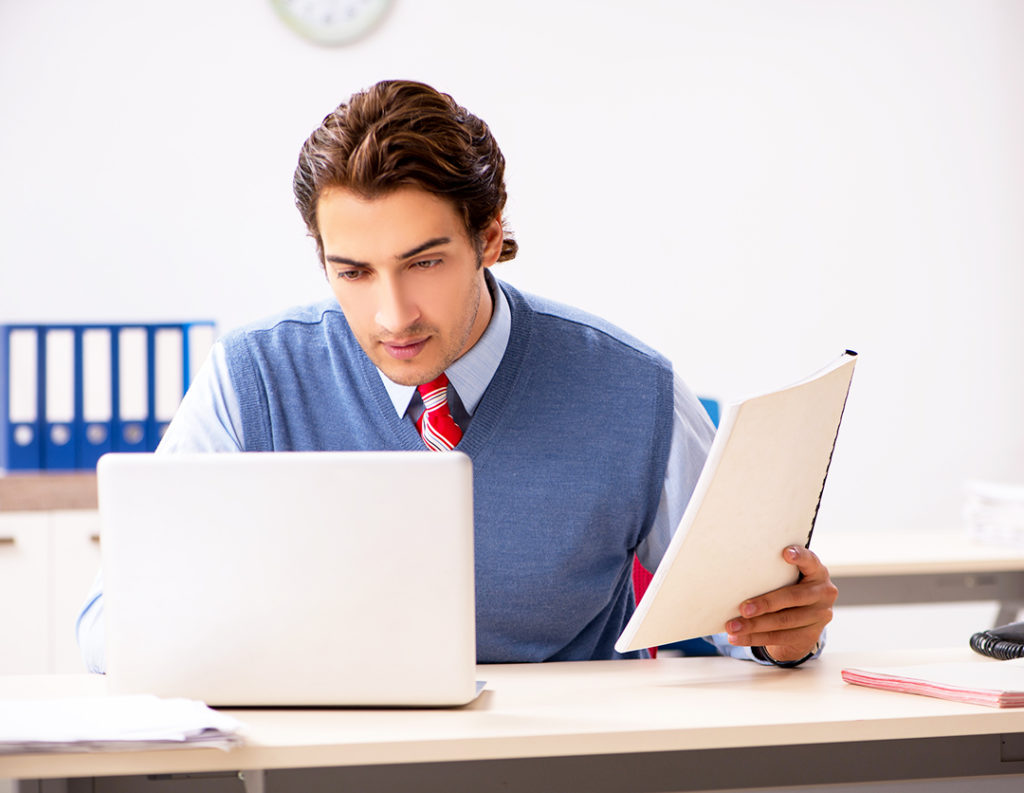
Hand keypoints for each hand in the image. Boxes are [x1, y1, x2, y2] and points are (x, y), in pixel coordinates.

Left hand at [725, 545, 837, 662]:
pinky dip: (754, 638)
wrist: (806, 619)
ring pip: (783, 622)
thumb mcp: (790, 576)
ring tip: (732, 627)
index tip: (785, 553)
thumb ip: (775, 572)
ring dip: (754, 626)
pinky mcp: (810, 636)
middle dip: (765, 604)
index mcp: (817, 572)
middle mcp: (823, 593)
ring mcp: (819, 616)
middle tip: (743, 608)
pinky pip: (778, 638)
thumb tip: (736, 569)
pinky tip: (737, 638)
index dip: (800, 557)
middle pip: (793, 597)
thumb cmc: (789, 587)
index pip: (811, 561)